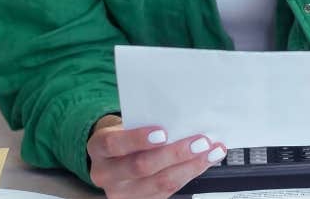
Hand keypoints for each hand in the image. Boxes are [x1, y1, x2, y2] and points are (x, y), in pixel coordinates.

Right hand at [87, 115, 227, 198]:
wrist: (113, 156)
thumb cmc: (125, 135)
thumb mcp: (126, 124)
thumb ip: (147, 122)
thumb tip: (183, 118)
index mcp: (99, 148)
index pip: (115, 144)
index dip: (139, 139)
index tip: (163, 132)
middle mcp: (106, 174)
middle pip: (141, 167)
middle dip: (175, 153)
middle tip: (200, 141)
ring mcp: (122, 192)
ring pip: (160, 183)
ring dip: (191, 166)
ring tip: (210, 152)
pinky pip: (168, 191)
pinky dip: (190, 174)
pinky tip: (204, 162)